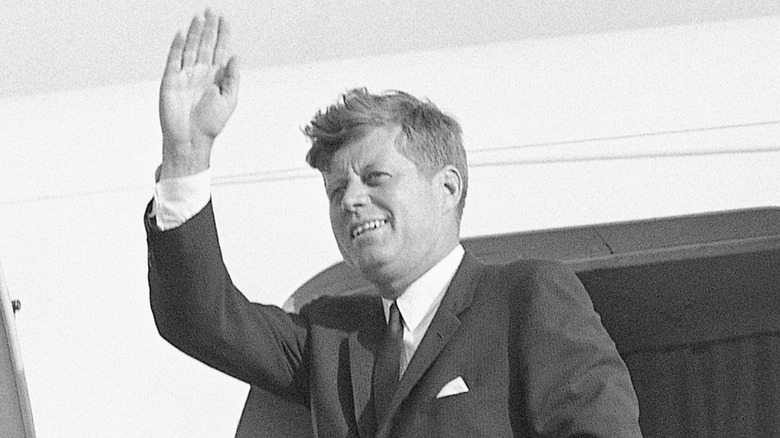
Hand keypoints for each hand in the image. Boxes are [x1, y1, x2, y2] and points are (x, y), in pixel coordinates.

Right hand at [158, 9, 239, 179]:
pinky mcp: (171, 80)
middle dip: (209, 28)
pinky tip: (182, 34)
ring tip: (199, 17)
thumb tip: (236, 56)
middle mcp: (201, 73)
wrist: (191, 138)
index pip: (220, 51)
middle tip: (212, 11)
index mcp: (216, 78)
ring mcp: (186, 75)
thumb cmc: (210, 124)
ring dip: (195, 32)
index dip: (223, 35)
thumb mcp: (230, 100)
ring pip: (191, 48)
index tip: (225, 20)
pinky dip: (177, 45)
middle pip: (206, 45)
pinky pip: (174, 59)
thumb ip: (233, 77)